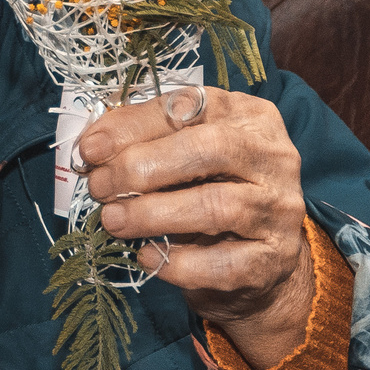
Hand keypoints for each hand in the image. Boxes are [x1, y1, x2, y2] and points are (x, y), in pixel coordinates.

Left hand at [77, 88, 313, 369]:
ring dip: (151, 213)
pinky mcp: (274, 259)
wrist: (258, 262)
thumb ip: (144, 140)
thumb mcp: (182, 155)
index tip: (90, 149)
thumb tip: (92, 145)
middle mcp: (273, 156)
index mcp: (249, 116)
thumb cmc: (209, 193)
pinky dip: (177, 262)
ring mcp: (279, 209)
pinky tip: (147, 256)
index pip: (190, 107)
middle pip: (208, 149)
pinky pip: (223, 263)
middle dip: (141, 167)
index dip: (133, 126)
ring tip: (113, 220)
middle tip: (100, 187)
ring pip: (215, 205)